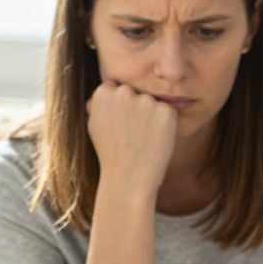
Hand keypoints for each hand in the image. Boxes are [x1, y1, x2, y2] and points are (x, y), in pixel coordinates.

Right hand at [86, 80, 179, 198]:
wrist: (128, 176)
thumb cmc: (110, 153)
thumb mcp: (95, 124)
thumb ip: (100, 103)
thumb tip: (108, 88)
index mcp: (103, 93)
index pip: (115, 88)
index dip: (120, 107)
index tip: (120, 122)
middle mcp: (124, 93)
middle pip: (134, 92)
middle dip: (135, 107)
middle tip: (133, 132)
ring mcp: (146, 101)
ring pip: (152, 102)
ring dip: (151, 114)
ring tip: (142, 137)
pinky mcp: (166, 112)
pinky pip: (167, 112)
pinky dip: (164, 123)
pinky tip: (154, 139)